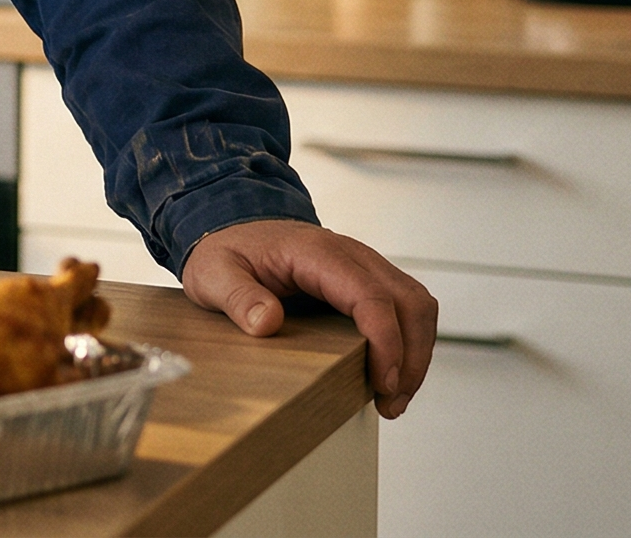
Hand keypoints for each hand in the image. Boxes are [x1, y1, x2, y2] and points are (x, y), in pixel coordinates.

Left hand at [181, 219, 436, 417]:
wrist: (235, 226)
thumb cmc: (228, 250)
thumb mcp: (213, 273)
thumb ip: (238, 296)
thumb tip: (267, 323)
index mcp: (317, 252)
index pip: (370, 295)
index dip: (386, 341)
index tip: (384, 381)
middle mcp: (351, 255)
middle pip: (409, 301)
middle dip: (412, 357)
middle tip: (391, 403)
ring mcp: (365, 266)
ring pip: (416, 304)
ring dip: (417, 353)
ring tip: (394, 398)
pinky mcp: (368, 280)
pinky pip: (405, 308)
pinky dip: (409, 342)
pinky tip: (391, 374)